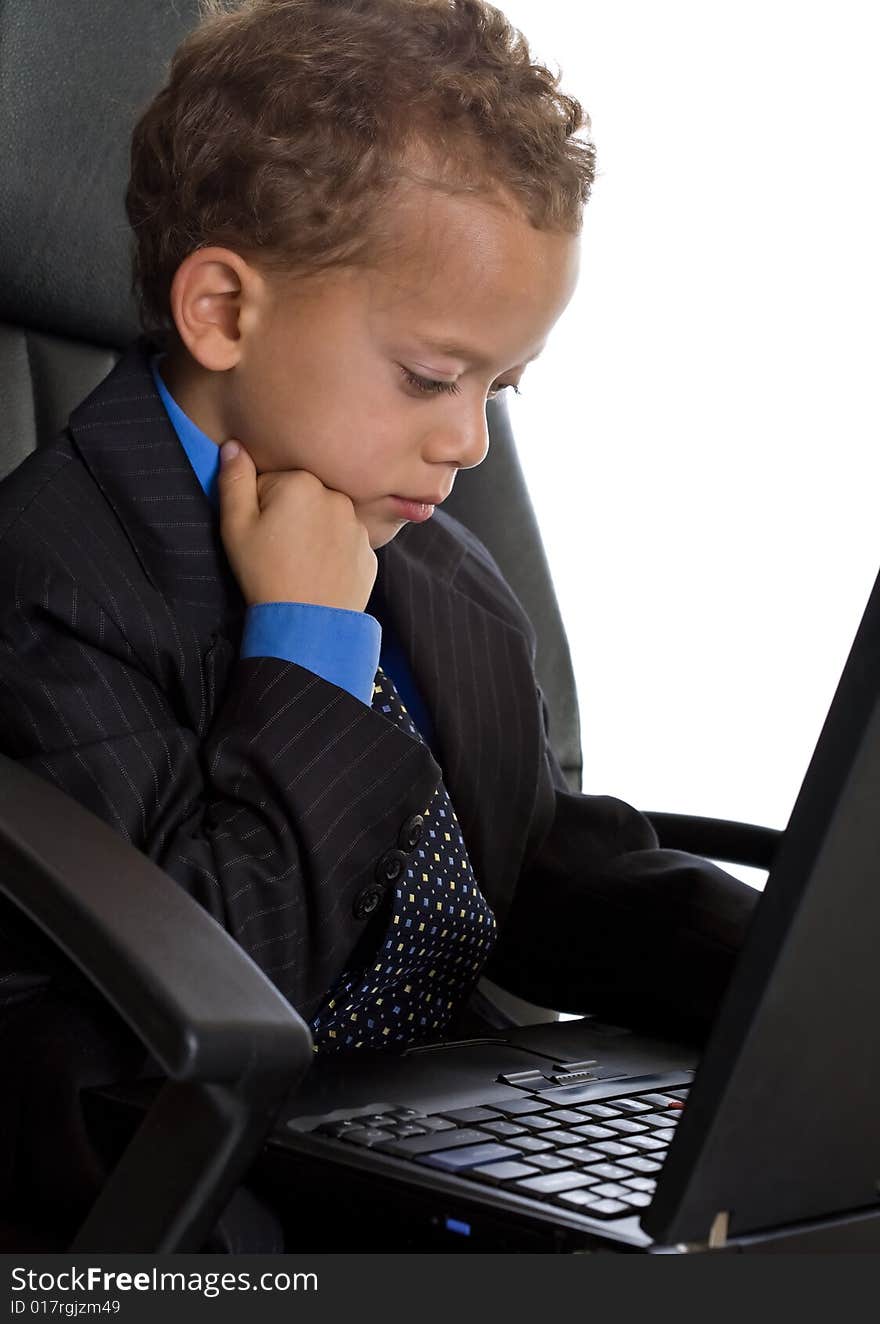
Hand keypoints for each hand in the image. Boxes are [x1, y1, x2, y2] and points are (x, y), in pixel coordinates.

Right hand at [217, 440, 377, 610]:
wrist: (308, 625)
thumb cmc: (265, 574)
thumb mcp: (236, 527)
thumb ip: (233, 480)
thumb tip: (233, 444)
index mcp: (301, 482)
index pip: (270, 482)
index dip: (257, 507)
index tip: (258, 533)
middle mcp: (336, 495)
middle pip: (300, 496)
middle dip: (287, 515)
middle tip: (277, 550)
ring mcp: (357, 523)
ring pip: (324, 518)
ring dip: (311, 532)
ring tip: (297, 563)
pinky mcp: (368, 550)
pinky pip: (343, 542)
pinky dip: (331, 552)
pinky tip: (318, 572)